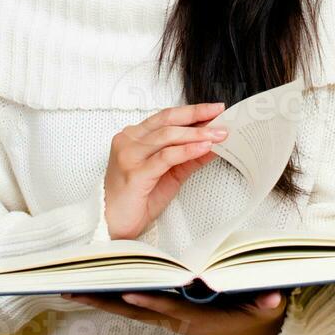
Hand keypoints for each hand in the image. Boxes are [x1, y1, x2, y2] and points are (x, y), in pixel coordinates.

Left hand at [61, 288, 288, 334]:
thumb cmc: (255, 316)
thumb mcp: (265, 309)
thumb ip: (266, 303)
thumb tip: (273, 298)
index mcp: (198, 317)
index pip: (169, 309)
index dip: (150, 302)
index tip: (129, 292)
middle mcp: (177, 320)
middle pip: (137, 311)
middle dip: (107, 300)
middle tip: (77, 289)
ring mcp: (168, 318)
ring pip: (129, 309)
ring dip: (102, 299)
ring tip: (72, 286)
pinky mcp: (164, 314)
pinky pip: (133, 306)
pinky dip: (112, 297)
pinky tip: (94, 287)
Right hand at [103, 102, 229, 240]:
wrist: (113, 225)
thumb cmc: (137, 200)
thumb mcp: (169, 174)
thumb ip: (189, 157)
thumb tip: (214, 144)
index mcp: (134, 136)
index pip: (166, 116)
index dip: (192, 111)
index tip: (215, 109)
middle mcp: (129, 140)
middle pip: (167, 120)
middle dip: (197, 116)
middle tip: (221, 117)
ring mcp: (129, 155)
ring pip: (167, 135)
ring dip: (197, 134)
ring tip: (218, 134)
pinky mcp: (135, 173)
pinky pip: (165, 157)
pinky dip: (187, 150)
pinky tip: (203, 148)